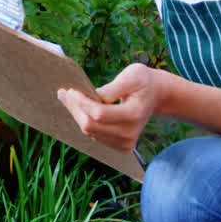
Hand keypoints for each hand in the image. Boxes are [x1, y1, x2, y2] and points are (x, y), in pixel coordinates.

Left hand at [57, 63, 173, 152]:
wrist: (157, 96)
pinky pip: (94, 135)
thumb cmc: (143, 82)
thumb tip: (93, 96)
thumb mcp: (133, 75)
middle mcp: (130, 134)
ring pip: (89, 132)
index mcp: (134, 114)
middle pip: (90, 125)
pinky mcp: (121, 146)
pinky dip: (84, 121)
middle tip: (63, 93)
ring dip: (76, 115)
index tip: (71, 90)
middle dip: (74, 108)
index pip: (99, 114)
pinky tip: (79, 108)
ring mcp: (125, 143)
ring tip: (68, 98)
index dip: (82, 103)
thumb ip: (114, 87)